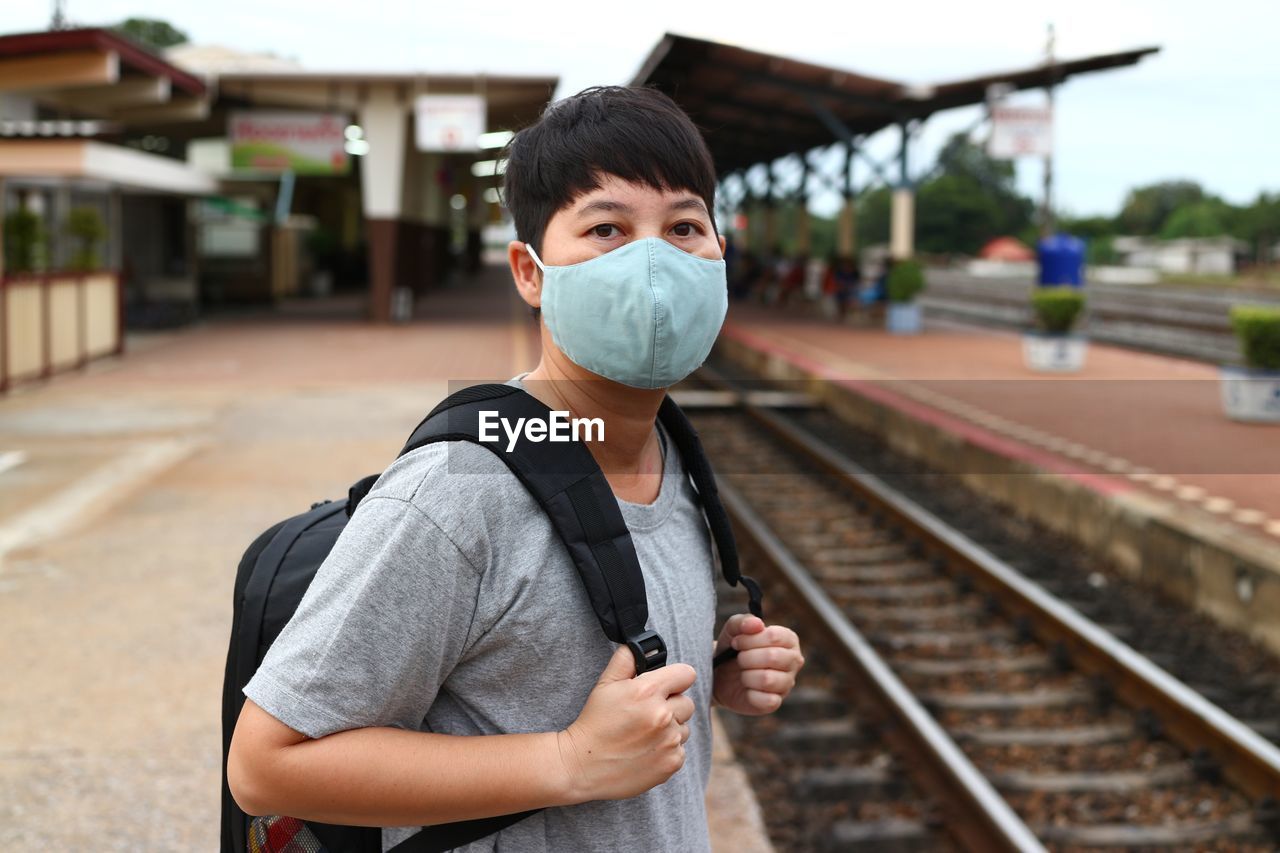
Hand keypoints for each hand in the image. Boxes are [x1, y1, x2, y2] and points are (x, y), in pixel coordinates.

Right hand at [556, 645, 696, 802]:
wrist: (583, 766)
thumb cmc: (594, 722)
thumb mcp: (605, 685)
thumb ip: (626, 659)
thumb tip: (639, 646)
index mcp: (648, 691)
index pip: (686, 674)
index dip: (676, 678)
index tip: (666, 686)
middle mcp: (663, 715)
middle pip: (687, 703)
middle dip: (671, 706)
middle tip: (647, 714)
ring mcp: (669, 741)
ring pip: (684, 728)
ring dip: (670, 729)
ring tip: (643, 735)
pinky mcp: (672, 763)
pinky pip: (680, 750)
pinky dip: (667, 750)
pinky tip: (645, 751)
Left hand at [712, 615, 803, 714]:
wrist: (720, 675)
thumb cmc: (733, 649)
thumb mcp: (732, 630)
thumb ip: (743, 622)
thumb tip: (757, 624)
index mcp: (788, 639)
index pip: (774, 636)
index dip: (750, 639)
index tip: (736, 642)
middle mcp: (794, 661)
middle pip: (773, 657)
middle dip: (747, 657)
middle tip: (738, 658)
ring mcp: (787, 683)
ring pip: (768, 679)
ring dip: (747, 675)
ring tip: (742, 673)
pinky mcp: (776, 702)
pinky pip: (766, 700)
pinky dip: (749, 693)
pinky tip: (746, 688)